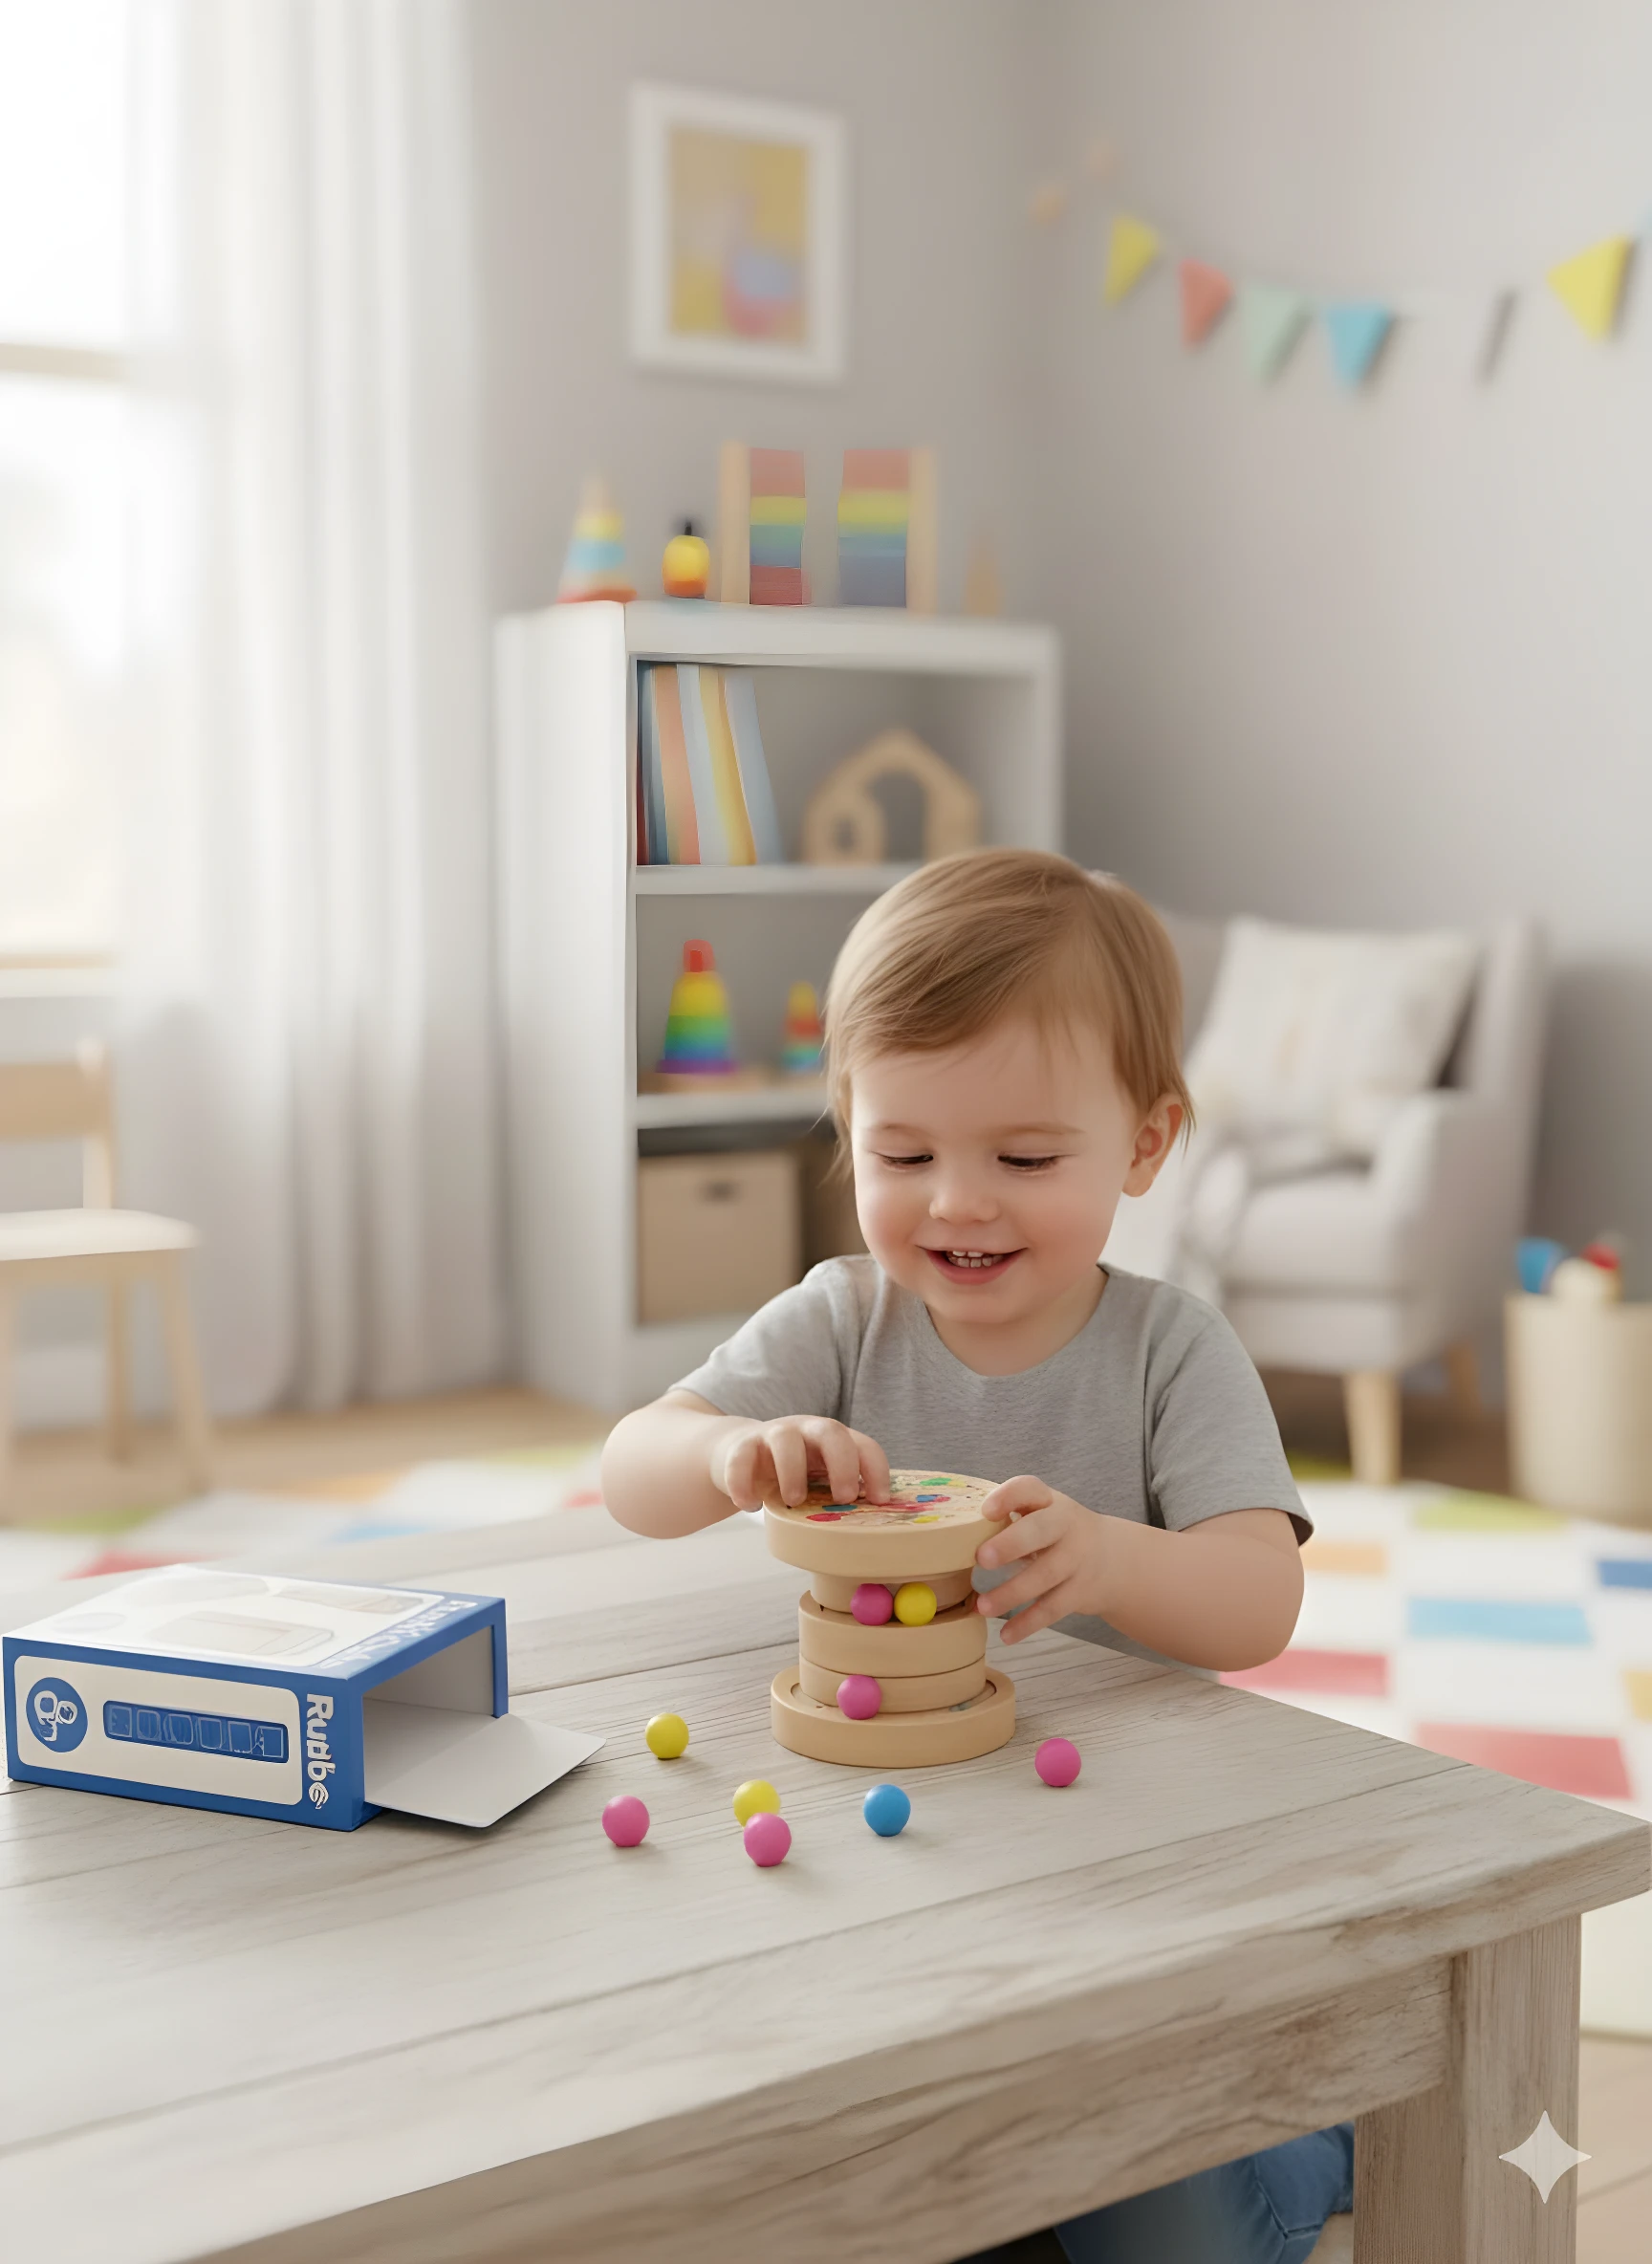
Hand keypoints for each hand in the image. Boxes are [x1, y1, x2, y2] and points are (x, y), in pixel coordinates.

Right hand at [709, 1416, 890, 1511]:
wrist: (736, 1452)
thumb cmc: (788, 1471)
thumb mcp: (816, 1478)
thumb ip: (835, 1492)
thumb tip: (866, 1533)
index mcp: (833, 1440)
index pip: (864, 1445)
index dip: (876, 1470)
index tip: (880, 1500)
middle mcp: (806, 1431)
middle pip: (831, 1431)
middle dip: (842, 1464)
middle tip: (844, 1497)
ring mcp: (773, 1435)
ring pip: (785, 1439)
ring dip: (792, 1471)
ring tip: (793, 1501)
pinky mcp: (742, 1446)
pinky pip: (740, 1459)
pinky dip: (743, 1483)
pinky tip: (750, 1505)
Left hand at [974, 1476, 1109, 1642]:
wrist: (1114, 1559)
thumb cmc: (1057, 1533)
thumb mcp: (1042, 1515)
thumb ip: (1009, 1519)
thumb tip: (953, 1539)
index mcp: (1049, 1501)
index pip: (1030, 1488)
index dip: (1009, 1497)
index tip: (985, 1511)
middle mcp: (1066, 1525)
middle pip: (1041, 1531)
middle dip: (1011, 1544)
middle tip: (981, 1559)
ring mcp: (1077, 1559)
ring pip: (1046, 1575)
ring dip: (1012, 1593)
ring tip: (983, 1607)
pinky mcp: (1081, 1591)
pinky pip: (1054, 1608)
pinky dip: (1029, 1623)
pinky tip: (1006, 1635)